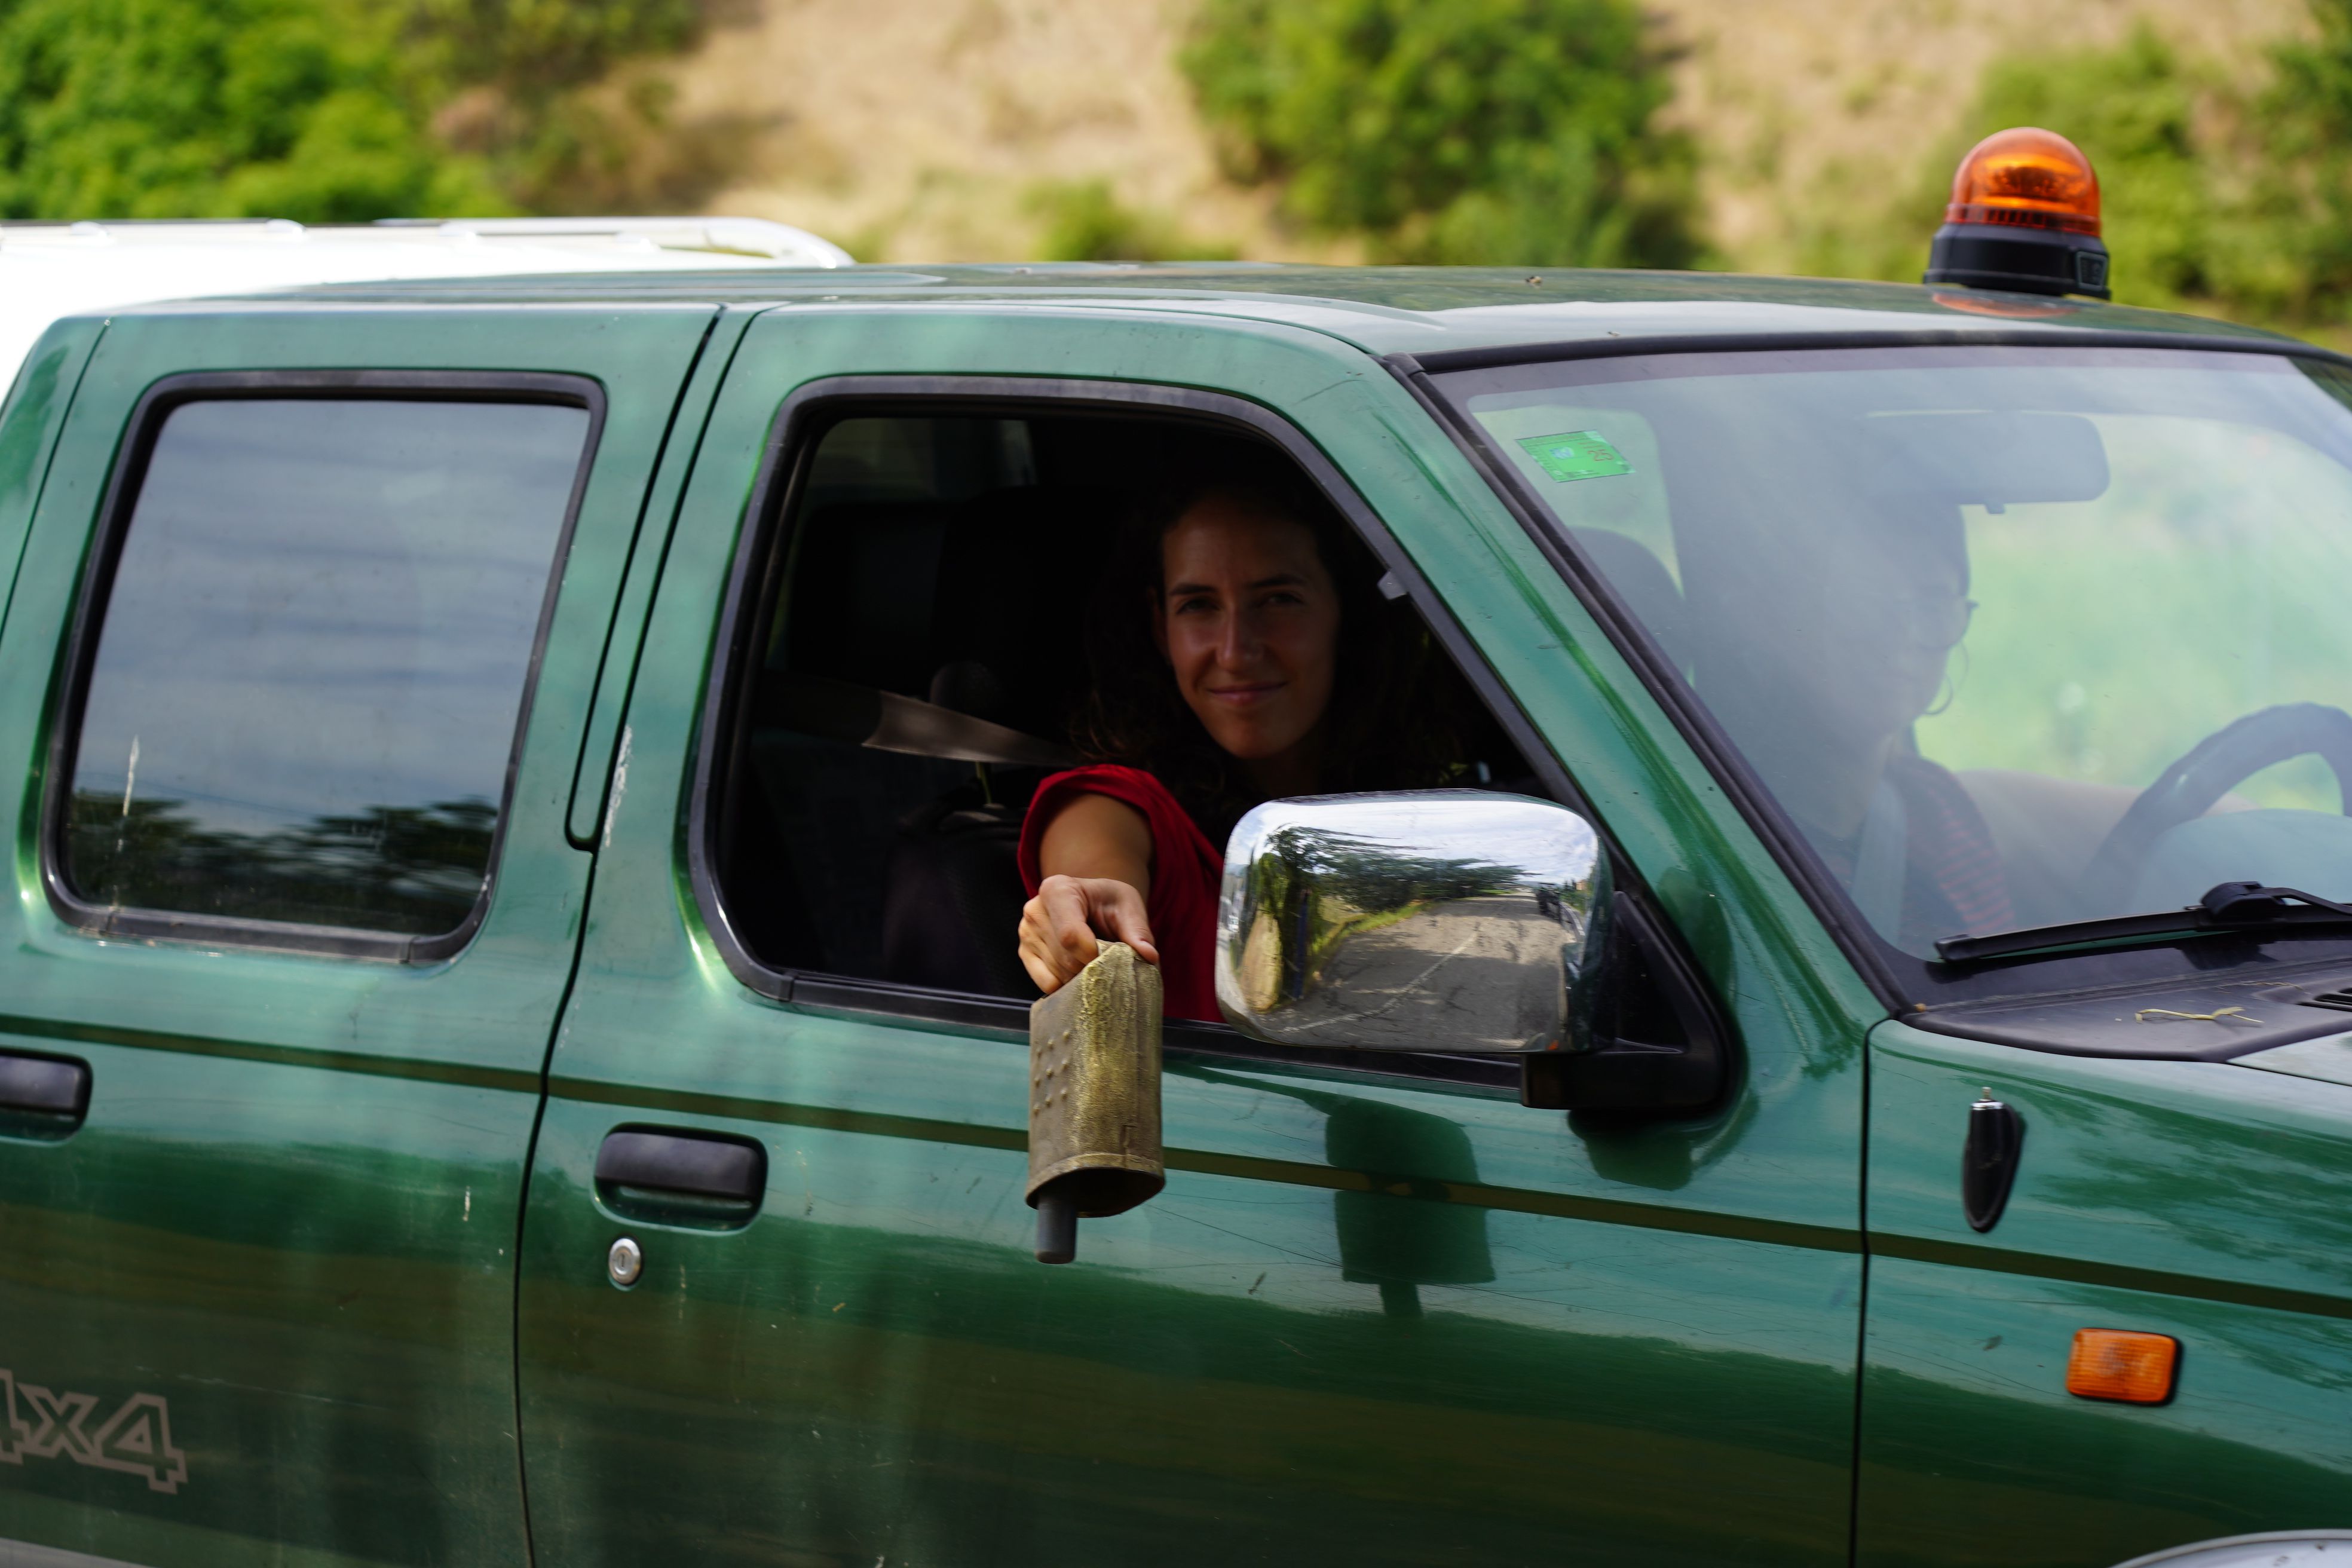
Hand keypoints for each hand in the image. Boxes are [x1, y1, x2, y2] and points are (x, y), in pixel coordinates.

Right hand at [1018, 875, 1158, 994]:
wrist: (1091, 903)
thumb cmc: (1109, 901)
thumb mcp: (1128, 906)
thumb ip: (1137, 931)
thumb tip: (1149, 956)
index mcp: (1057, 890)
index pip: (1070, 935)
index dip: (1093, 956)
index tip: (1111, 960)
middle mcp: (1035, 910)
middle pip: (1065, 958)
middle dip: (1093, 968)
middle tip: (1110, 963)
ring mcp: (1026, 933)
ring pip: (1057, 974)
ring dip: (1082, 978)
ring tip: (1095, 962)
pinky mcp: (1024, 953)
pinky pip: (1047, 983)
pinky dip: (1068, 985)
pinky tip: (1079, 972)